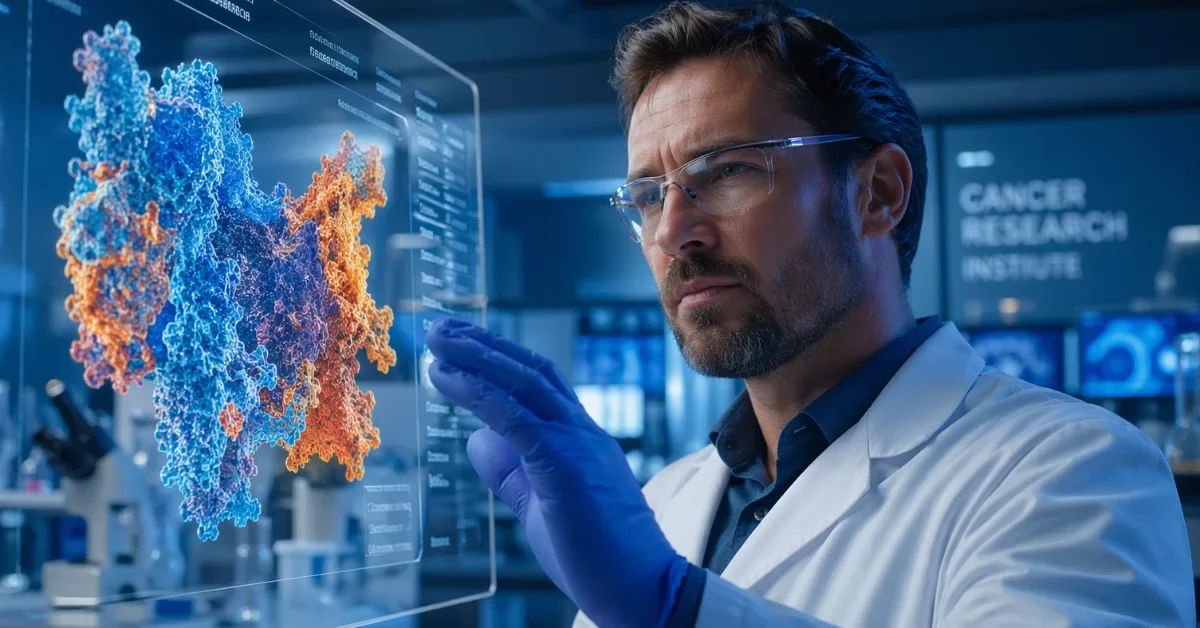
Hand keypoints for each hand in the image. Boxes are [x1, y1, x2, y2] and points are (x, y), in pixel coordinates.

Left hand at [425, 317, 688, 627]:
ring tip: (438, 339)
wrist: (642, 590)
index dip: (500, 357)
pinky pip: (514, 417)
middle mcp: (582, 431)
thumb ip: (512, 473)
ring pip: (522, 381)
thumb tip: (476, 439)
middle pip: (529, 369)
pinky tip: (447, 377)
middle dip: (482, 343)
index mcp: (582, 438)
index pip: (539, 383)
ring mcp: (577, 443)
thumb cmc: (596, 556)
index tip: (462, 343)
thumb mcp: (541, 505)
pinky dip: (477, 391)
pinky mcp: (564, 464)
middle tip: (441, 326)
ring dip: (475, 355)